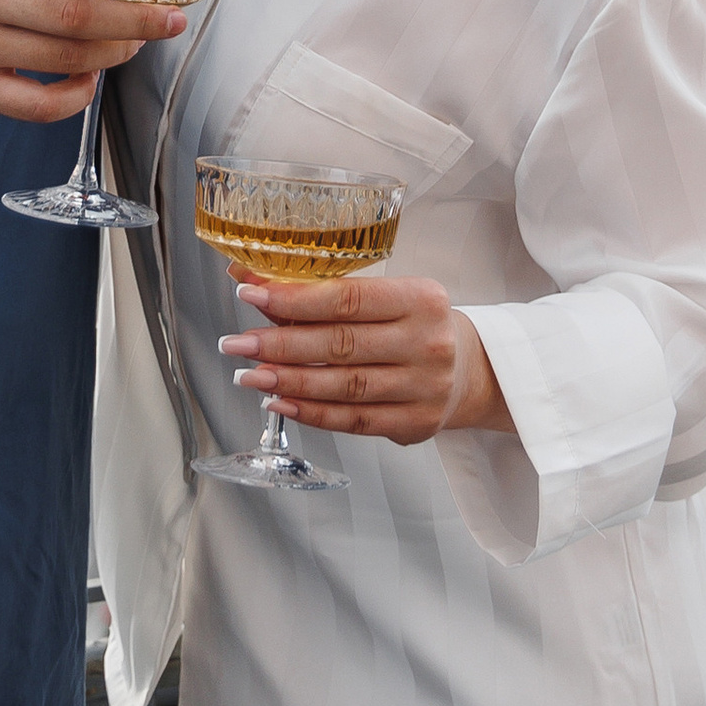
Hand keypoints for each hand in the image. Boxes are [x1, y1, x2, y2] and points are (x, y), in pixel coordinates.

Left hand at [218, 270, 511, 446]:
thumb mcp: (384, 297)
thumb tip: (250, 281)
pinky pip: (353, 420)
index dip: (294, 299)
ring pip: (344, 386)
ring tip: (249, 375)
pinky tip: (279, 402)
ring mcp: (424, 387)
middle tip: (236, 344)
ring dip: (288, 382)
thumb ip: (322, 292)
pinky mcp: (415, 423)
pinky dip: (311, 413)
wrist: (469, 369)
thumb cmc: (415, 325)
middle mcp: (427, 343)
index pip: (348, 298)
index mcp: (421, 299)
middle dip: (279, 345)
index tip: (250, 296)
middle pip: (341, 345)